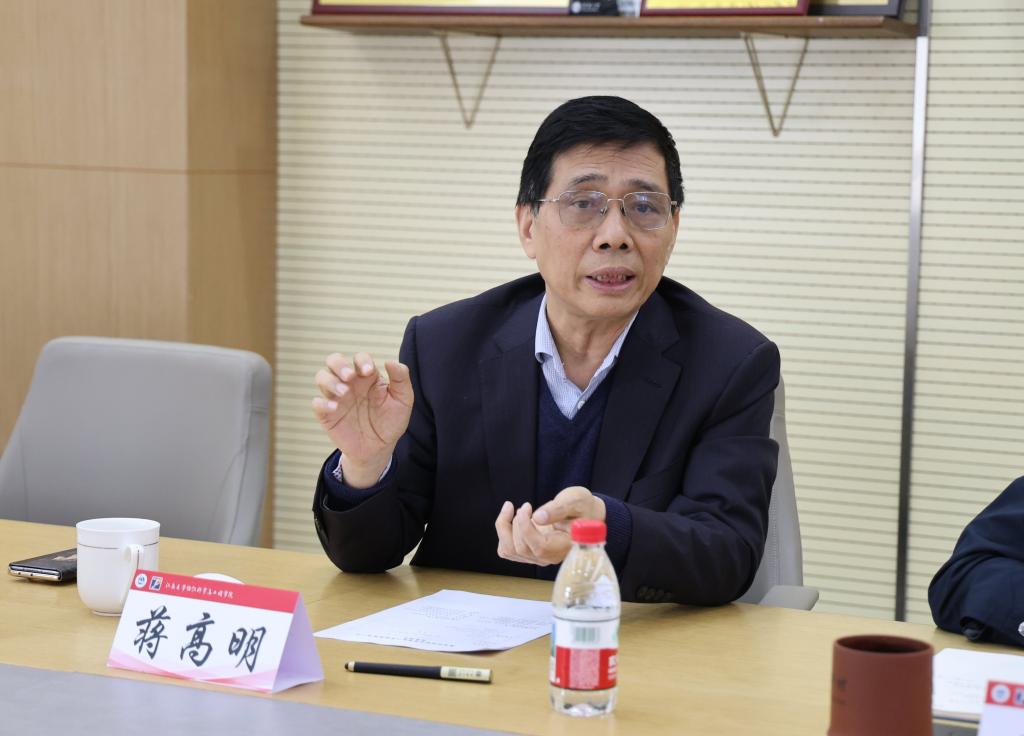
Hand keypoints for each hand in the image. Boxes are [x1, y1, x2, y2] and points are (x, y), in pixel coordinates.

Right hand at [312, 352, 413, 486]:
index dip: (362, 360)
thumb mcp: (403, 400)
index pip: (360, 358)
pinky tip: (335, 408)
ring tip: (344, 393)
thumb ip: (401, 379)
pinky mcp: (327, 414)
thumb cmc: (391, 421)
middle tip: (349, 376)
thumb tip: (390, 361)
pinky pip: (317, 403)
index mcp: (367, 376)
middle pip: (334, 360)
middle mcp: (350, 383)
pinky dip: (322, 403)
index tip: (369, 371)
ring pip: (322, 377)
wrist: (379, 449)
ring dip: (330, 381)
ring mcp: (337, 397)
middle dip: (339, 364)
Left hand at [494, 486, 605, 566]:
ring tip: (514, 509)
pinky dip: (503, 532)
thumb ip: (558, 509)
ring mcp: (538, 557)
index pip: (538, 546)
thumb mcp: (575, 501)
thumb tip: (537, 517)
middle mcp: (550, 557)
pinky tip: (511, 517)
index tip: (526, 507)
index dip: (526, 528)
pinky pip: (507, 549)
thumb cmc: (583, 507)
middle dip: (516, 523)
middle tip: (526, 505)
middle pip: (520, 548)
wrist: (585, 514)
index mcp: (564, 547)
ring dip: (505, 527)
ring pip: (509, 550)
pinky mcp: (530, 552)